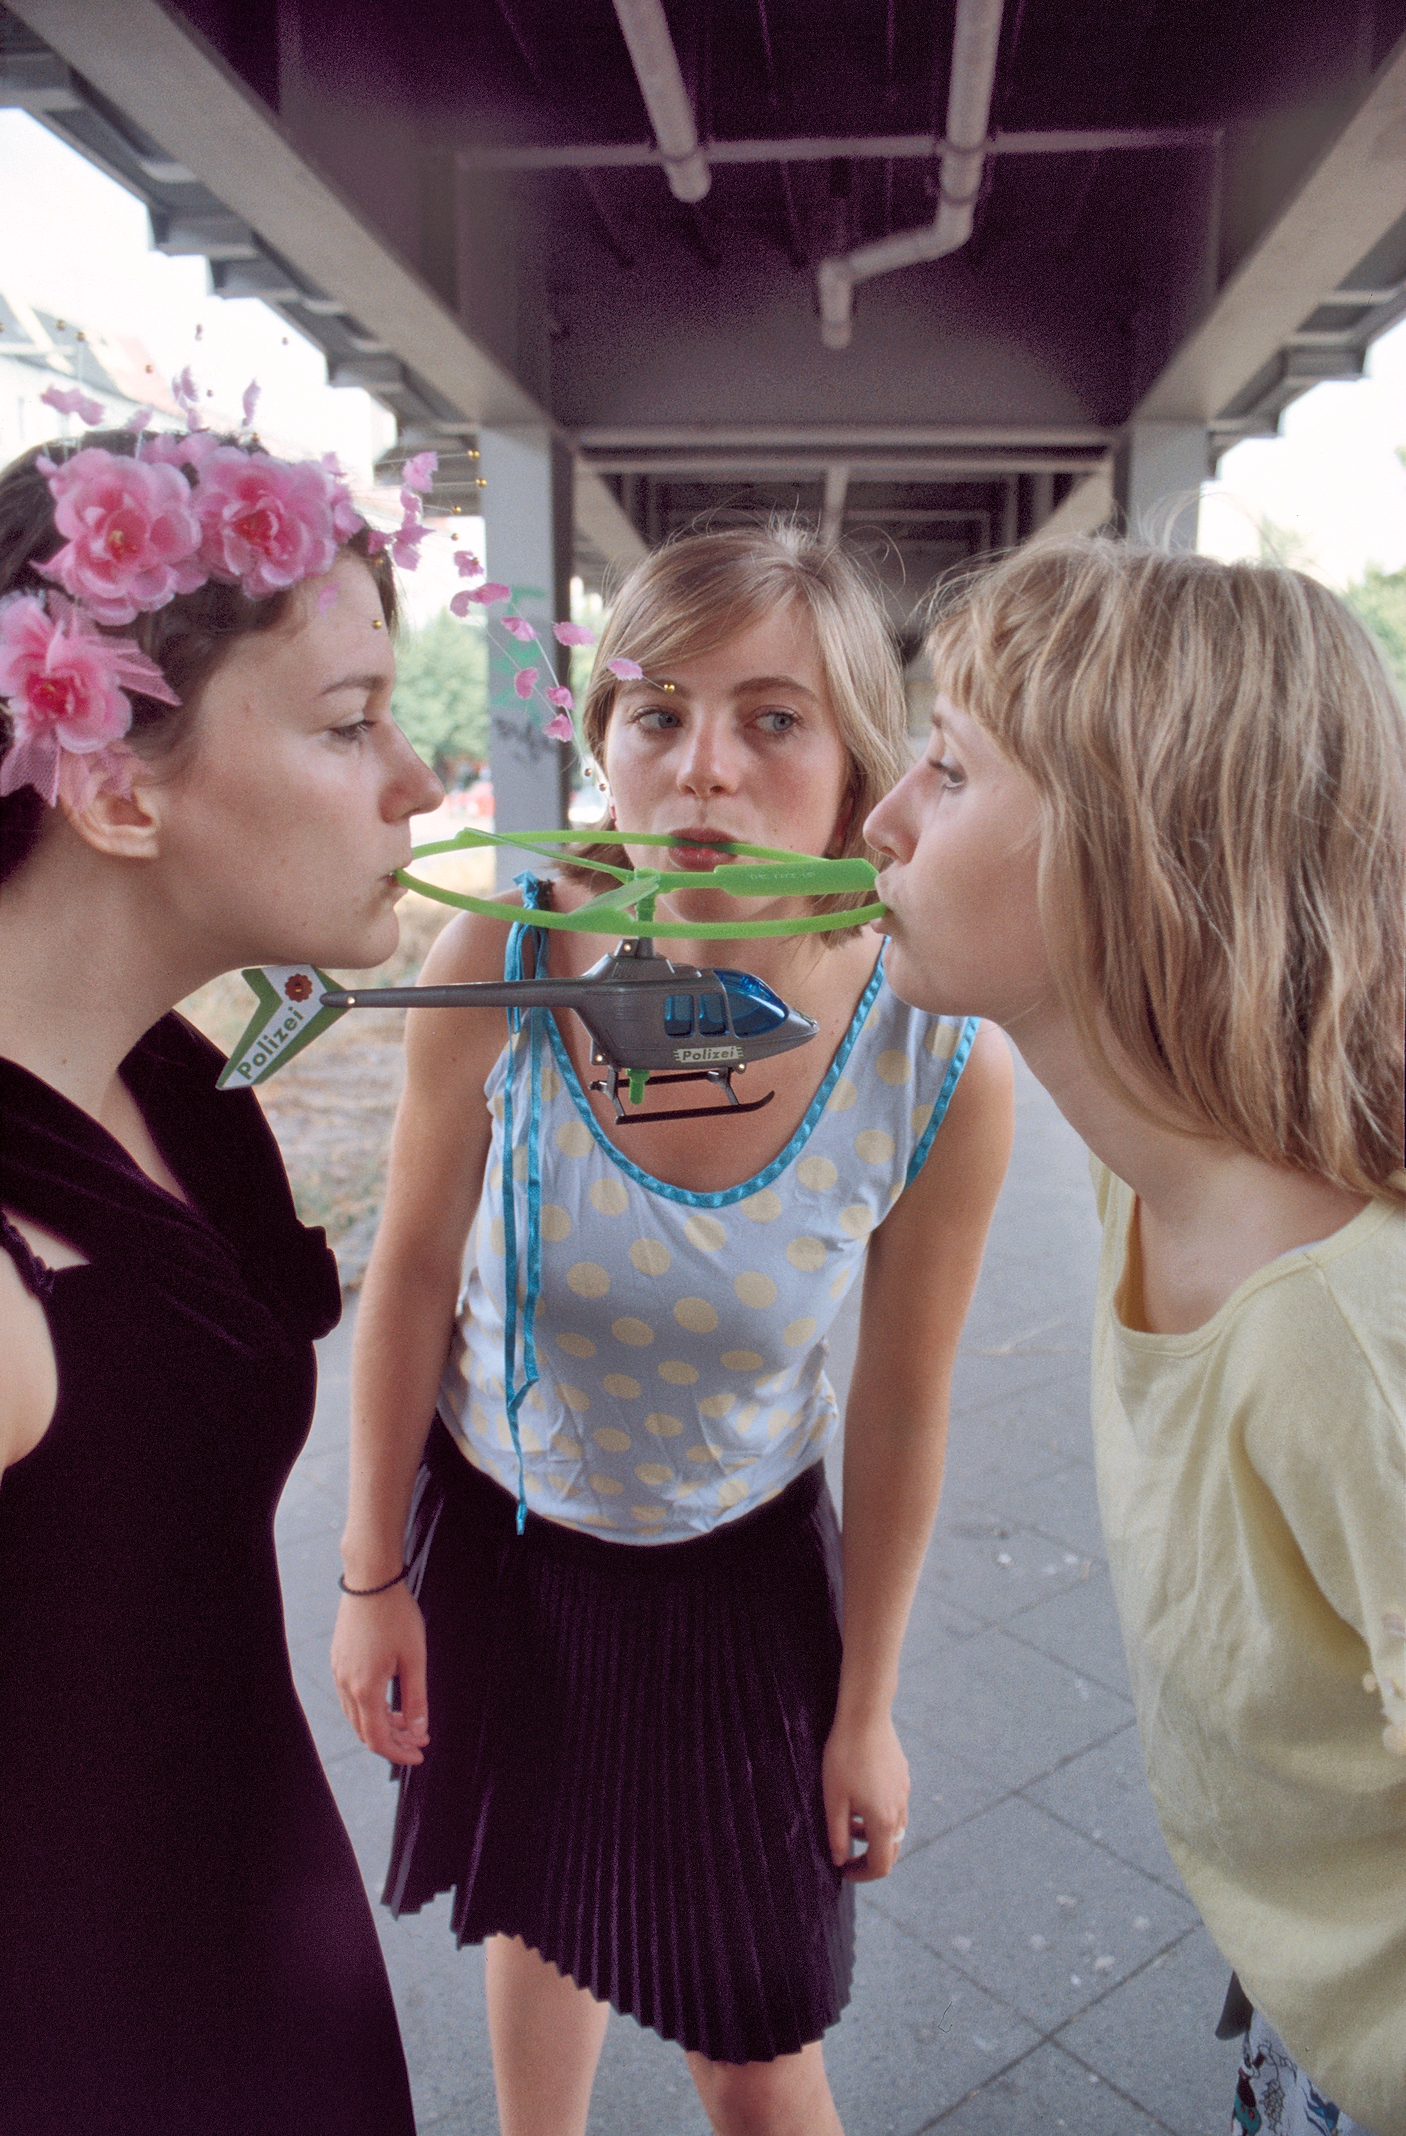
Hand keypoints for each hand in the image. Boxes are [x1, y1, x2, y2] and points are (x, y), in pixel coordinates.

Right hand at [330, 1584, 430, 1764]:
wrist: (370, 1580)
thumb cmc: (396, 1616)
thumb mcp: (415, 1658)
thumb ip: (416, 1699)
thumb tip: (418, 1730)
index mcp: (364, 1689)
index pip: (377, 1738)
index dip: (398, 1753)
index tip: (419, 1755)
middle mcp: (345, 1684)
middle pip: (365, 1731)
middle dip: (393, 1741)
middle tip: (420, 1740)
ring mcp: (338, 1671)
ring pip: (356, 1715)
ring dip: (382, 1724)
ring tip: (409, 1721)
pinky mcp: (338, 1659)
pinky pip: (350, 1696)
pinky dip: (370, 1707)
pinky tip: (390, 1700)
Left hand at [822, 1710, 909, 1881]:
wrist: (865, 1715)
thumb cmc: (844, 1756)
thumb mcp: (833, 1799)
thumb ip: (837, 1834)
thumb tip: (839, 1860)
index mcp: (883, 1820)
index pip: (880, 1865)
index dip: (862, 1875)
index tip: (843, 1869)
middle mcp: (899, 1809)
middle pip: (891, 1850)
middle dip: (869, 1858)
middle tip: (846, 1854)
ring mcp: (904, 1792)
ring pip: (894, 1828)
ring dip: (874, 1835)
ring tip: (849, 1822)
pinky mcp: (902, 1776)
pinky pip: (895, 1806)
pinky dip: (880, 1815)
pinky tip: (860, 1797)